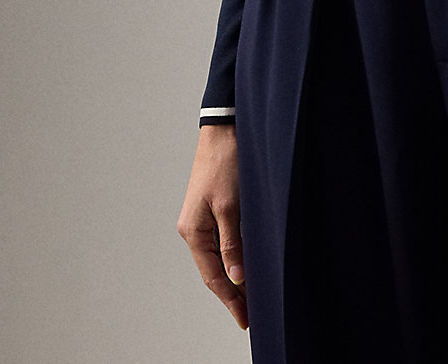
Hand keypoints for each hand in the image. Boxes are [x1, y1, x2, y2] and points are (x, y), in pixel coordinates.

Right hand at [177, 124, 247, 330]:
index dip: (230, 299)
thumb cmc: (225, 163)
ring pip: (221, 256)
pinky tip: (249, 263)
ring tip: (254, 294)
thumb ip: (232, 244)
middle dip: (233, 292)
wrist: (225, 128)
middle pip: (215, 270)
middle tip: (252, 313)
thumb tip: (235, 278)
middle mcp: (195, 228)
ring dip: (236, 274)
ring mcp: (204, 218)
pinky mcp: (215, 207)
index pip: (213, 277)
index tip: (245, 318)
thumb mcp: (231, 207)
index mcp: (193, 231)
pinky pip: (225, 241)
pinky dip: (237, 256)